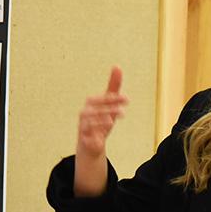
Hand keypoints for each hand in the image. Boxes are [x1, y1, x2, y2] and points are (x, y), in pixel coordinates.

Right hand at [74, 67, 128, 195]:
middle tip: (123, 108)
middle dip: (108, 105)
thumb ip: (113, 87)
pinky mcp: (83, 136)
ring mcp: (83, 124)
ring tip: (115, 118)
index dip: (114, 98)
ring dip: (102, 118)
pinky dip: (95, 130)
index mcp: (92, 103)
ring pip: (89, 119)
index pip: (102, 98)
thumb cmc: (101, 121)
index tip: (127, 99)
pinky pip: (86, 132)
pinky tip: (107, 127)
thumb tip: (117, 67)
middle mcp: (85, 112)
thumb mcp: (110, 105)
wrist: (92, 144)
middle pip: (94, 106)